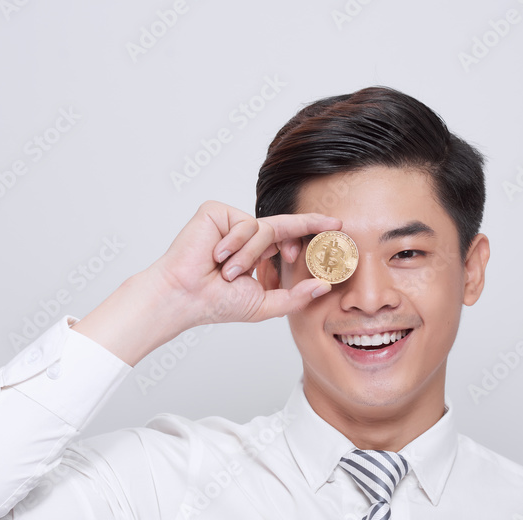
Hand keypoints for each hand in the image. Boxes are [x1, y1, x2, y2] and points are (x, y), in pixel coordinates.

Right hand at [148, 200, 341, 326]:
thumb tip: (325, 285)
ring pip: (263, 228)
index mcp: (255, 253)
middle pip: (282, 226)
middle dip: (307, 227)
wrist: (186, 297)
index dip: (310, 232)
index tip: (336, 228)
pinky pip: (244, 222)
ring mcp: (230, 222)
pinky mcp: (216, 212)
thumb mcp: (264, 303)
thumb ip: (296, 296)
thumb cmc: (216, 303)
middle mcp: (244, 235)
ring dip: (250, 255)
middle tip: (330, 230)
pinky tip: (217, 255)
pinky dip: (235, 241)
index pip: (288, 237)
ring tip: (228, 273)